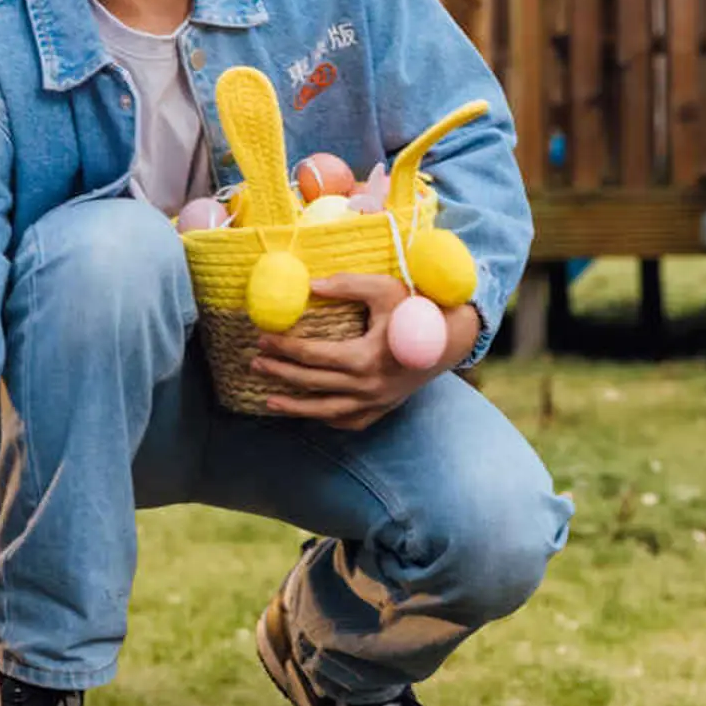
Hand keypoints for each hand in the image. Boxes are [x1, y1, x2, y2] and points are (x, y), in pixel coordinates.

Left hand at [246, 273, 475, 427]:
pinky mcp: (382, 410)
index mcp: (366, 358)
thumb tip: (309, 284)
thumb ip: (347, 284)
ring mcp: (376, 403)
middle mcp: (369, 386)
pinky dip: (324, 419)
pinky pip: (348, 422)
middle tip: (254, 363)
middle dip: (280, 373)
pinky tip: (306, 412)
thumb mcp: (384, 289)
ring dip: (294, 407)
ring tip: (267, 398)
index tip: (263, 337)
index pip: (314, 355)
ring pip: (326, 412)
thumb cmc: (416, 310)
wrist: (451, 340)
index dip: (285, 347)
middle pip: (313, 384)